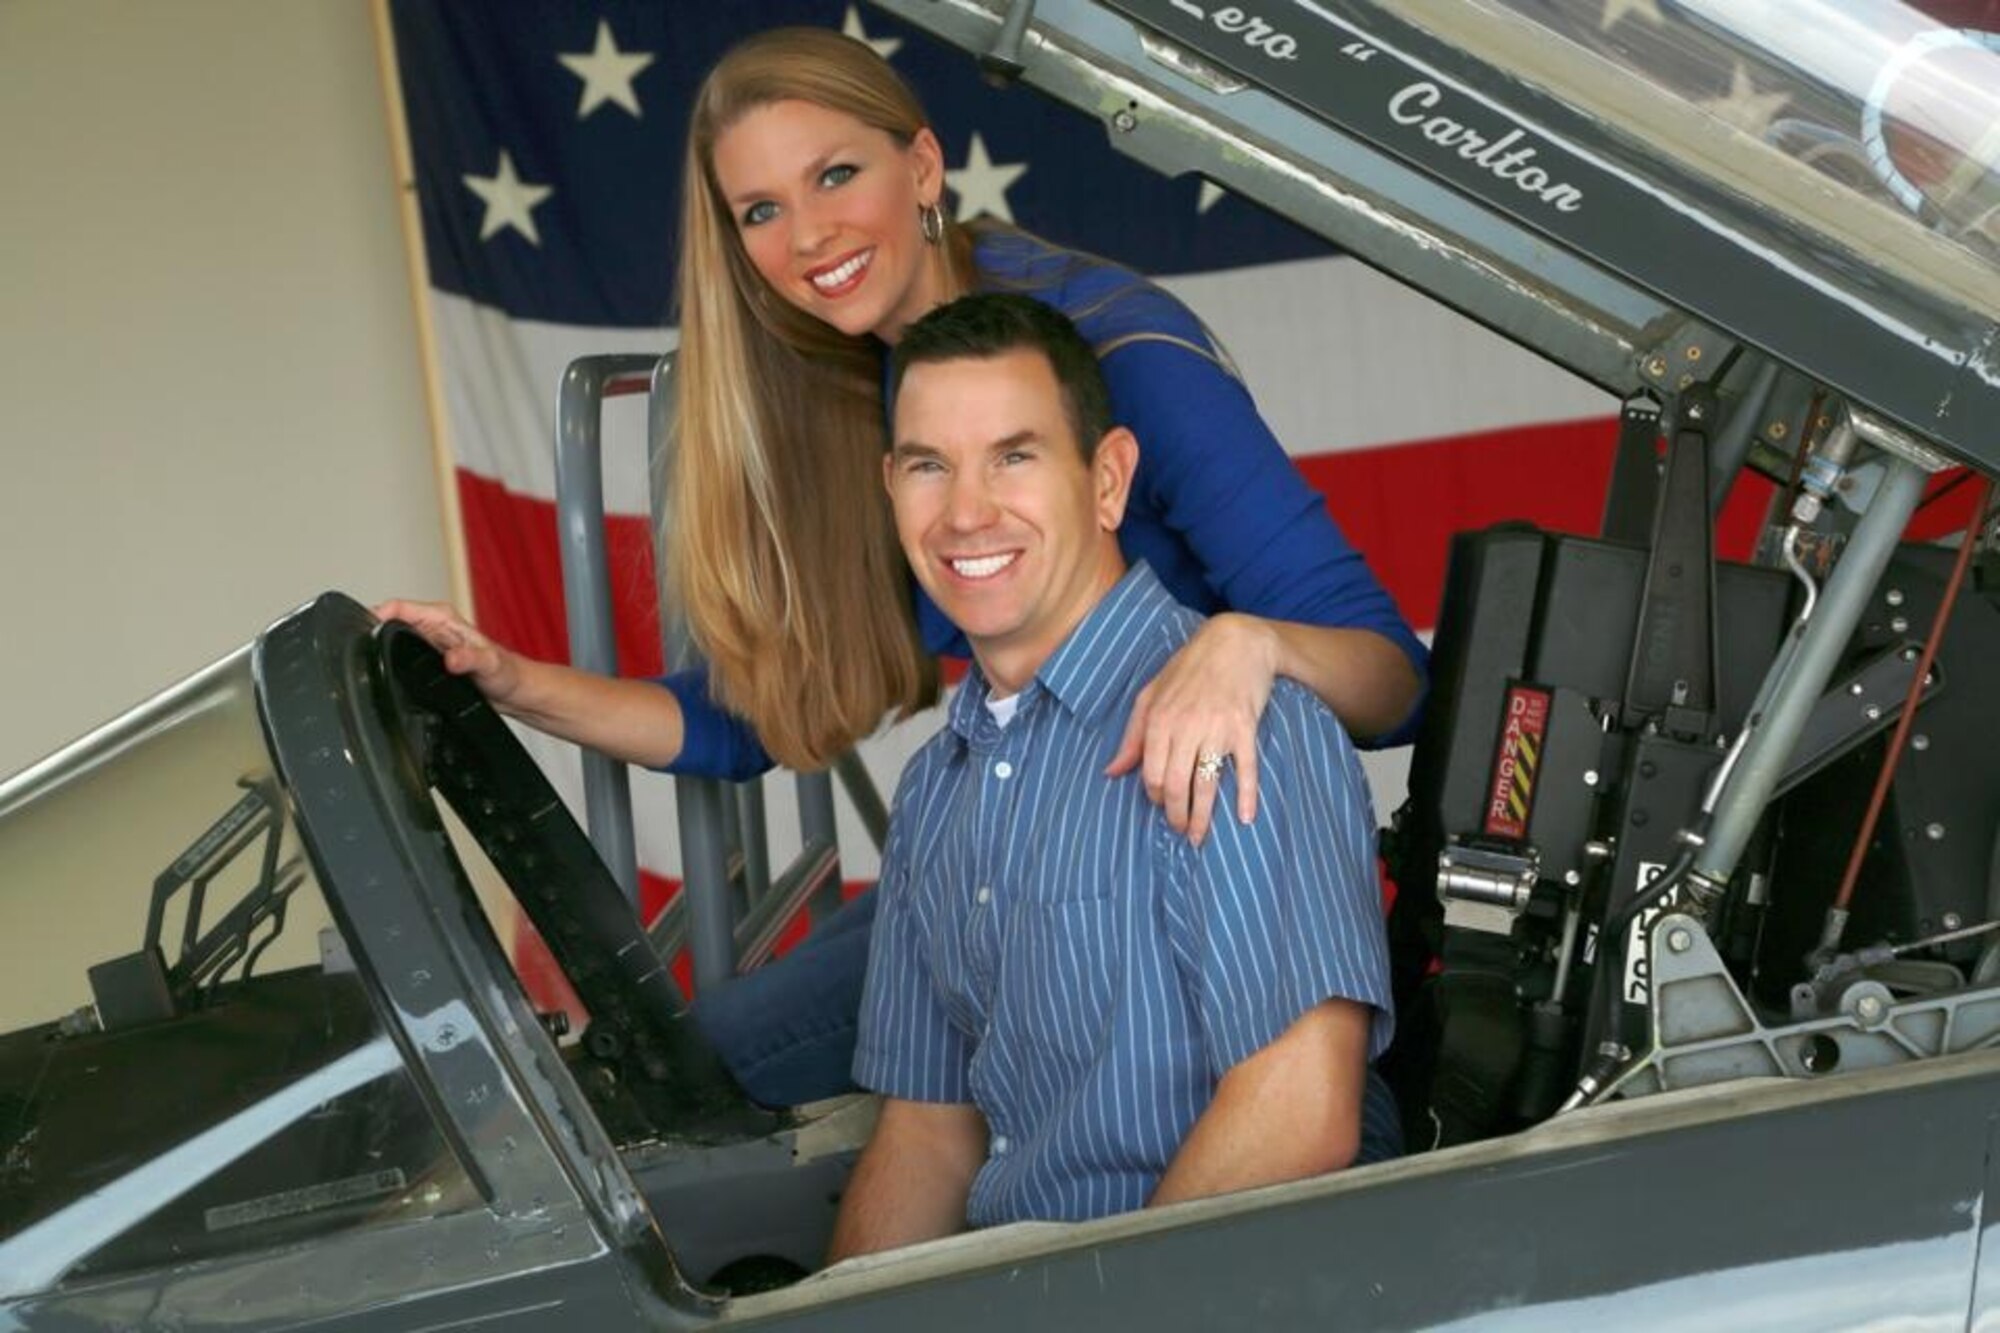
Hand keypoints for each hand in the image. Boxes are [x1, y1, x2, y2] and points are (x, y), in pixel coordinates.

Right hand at [372, 599, 523, 707]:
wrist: (514, 691)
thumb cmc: (507, 673)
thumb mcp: (490, 665)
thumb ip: (470, 659)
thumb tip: (452, 658)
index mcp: (443, 618)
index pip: (399, 607)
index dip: (377, 615)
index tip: (365, 630)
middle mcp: (433, 628)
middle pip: (389, 622)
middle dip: (372, 633)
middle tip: (361, 652)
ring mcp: (428, 644)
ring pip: (392, 640)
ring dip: (380, 648)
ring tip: (369, 664)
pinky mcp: (428, 660)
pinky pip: (401, 655)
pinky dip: (391, 662)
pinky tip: (386, 675)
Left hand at [1105, 613, 1276, 845]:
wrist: (1236, 642)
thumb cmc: (1189, 669)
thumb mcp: (1152, 696)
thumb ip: (1133, 736)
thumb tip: (1111, 772)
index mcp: (1159, 719)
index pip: (1150, 773)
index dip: (1154, 797)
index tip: (1160, 806)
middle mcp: (1186, 727)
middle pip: (1175, 785)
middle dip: (1176, 815)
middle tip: (1180, 830)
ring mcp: (1217, 728)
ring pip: (1206, 784)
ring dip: (1202, 816)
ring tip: (1199, 836)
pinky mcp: (1245, 728)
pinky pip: (1245, 769)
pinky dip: (1246, 796)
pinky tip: (1245, 818)